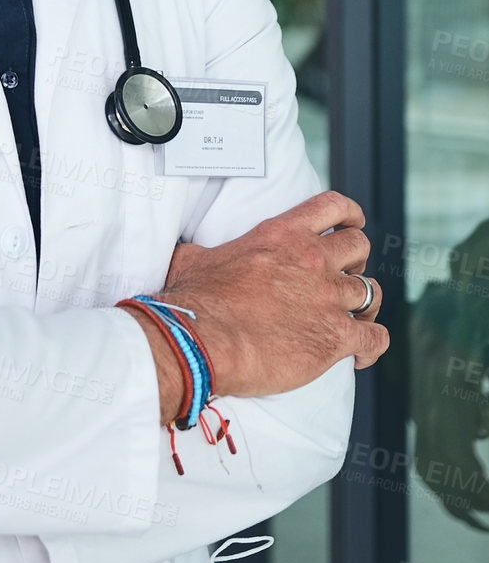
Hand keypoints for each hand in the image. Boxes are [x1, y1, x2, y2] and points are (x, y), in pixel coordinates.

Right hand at [145, 191, 386, 402]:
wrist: (203, 340)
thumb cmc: (195, 301)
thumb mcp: (194, 258)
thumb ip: (203, 250)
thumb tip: (187, 252)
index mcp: (282, 235)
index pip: (333, 207)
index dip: (349, 214)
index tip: (352, 223)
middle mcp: (311, 260)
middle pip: (359, 246)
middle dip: (356, 260)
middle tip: (342, 276)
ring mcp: (328, 298)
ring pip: (371, 291)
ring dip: (364, 304)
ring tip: (354, 316)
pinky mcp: (336, 337)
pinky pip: (375, 338)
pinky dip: (372, 346)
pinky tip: (360, 355)